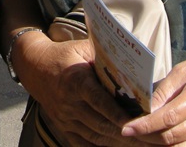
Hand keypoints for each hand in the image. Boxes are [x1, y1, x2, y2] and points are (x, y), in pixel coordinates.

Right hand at [16, 35, 135, 144]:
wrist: (35, 67)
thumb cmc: (66, 55)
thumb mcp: (84, 49)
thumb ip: (106, 58)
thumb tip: (133, 67)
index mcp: (75, 80)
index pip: (99, 101)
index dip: (117, 113)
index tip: (137, 122)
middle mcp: (69, 102)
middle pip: (100, 123)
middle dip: (126, 132)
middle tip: (150, 137)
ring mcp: (65, 118)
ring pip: (95, 137)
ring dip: (119, 142)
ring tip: (142, 144)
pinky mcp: (63, 127)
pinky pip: (84, 144)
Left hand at [120, 47, 185, 145]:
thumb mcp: (184, 70)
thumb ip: (164, 90)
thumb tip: (146, 108)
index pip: (168, 118)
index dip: (145, 125)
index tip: (127, 128)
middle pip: (172, 137)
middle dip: (147, 137)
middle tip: (130, 132)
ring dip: (158, 146)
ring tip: (141, 138)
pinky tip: (159, 140)